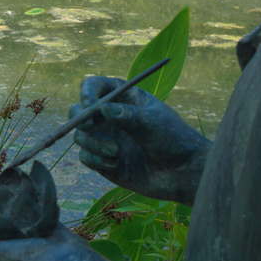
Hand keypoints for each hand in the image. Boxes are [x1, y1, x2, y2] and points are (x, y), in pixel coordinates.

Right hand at [70, 76, 209, 201]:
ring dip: (93, 143)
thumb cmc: (173, 141)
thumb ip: (128, 117)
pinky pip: (84, 156)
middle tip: (88, 127)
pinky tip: (116, 164)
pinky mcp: (103, 160)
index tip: (89, 104)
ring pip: (80, 135)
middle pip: (78, 110)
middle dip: (80, 118)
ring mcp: (106, 138)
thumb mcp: (153, 125)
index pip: (95, 86)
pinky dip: (95, 160)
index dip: (87, 92)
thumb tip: (102, 108)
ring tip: (116, 152)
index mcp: (124, 98)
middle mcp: (110, 117)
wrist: (182, 173)